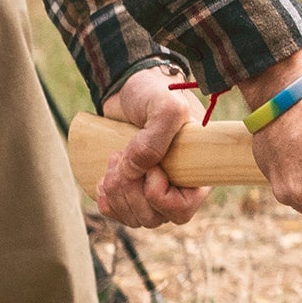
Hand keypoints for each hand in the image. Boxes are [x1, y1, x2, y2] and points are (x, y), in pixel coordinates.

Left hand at [97, 68, 209, 229]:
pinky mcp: (133, 187)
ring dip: (117, 193)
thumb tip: (134, 172)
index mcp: (197, 172)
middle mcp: (178, 185)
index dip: (160, 197)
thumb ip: (155, 137)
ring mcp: (154, 189)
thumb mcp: (164, 107)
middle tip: (122, 156)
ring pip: (135, 217)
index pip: (182, 210)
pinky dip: (108, 201)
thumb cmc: (157, 92)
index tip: (152, 167)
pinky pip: (120, 214)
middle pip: (154, 217)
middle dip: (131, 191)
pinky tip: (105, 179)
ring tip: (114, 159)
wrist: (130, 85)